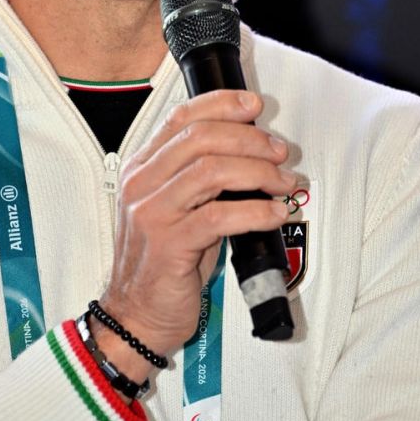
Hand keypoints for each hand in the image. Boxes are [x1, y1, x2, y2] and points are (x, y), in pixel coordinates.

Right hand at [94, 90, 294, 378]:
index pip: (181, 118)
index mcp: (141, 167)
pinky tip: (275, 215)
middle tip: (279, 153)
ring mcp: (151, 212)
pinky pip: (220, 215)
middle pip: (200, 137)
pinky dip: (257, 211)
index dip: (221, 104)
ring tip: (284, 184)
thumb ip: (199, 178)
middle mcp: (141, 183)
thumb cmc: (162, 263)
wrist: (135, 315)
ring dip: (259, 173)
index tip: (254, 105)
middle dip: (249, 139)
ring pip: (212, 170)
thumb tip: (251, 151)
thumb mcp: (176, 209)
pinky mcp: (168, 244)